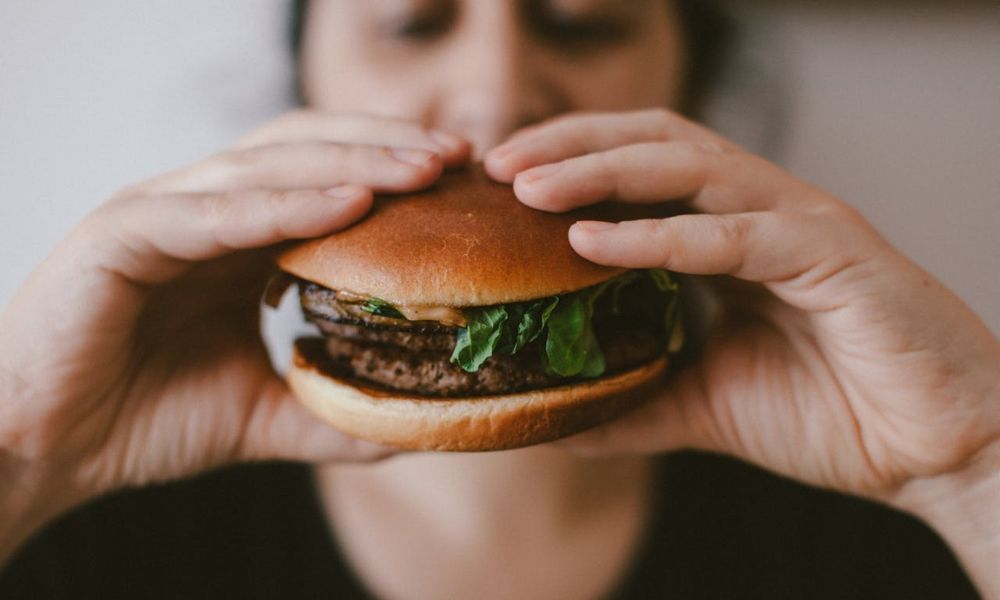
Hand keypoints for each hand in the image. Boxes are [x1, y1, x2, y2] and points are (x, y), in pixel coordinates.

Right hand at [0, 111, 470, 555]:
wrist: (44, 449)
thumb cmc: (142, 420)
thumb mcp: (262, 415)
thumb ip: (331, 411)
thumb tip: (412, 423)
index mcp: (234, 238)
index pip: (325, 178)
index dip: (392, 172)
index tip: (463, 183)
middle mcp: (202, 210)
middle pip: (307, 151)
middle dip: (386, 148)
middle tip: (459, 159)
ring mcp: (161, 212)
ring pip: (268, 166)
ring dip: (352, 162)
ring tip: (423, 169)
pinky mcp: (121, 234)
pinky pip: (216, 212)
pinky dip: (285, 204)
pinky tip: (349, 205)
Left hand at [485, 108, 999, 502]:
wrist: (939, 452)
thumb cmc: (835, 415)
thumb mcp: (708, 404)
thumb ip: (637, 400)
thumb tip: (559, 421)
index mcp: (733, 234)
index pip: (640, 170)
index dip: (569, 164)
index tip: (498, 186)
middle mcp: (762, 211)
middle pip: (654, 142)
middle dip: (571, 144)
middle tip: (497, 164)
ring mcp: (799, 224)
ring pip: (689, 167)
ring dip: (601, 171)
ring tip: (529, 187)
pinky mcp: (834, 255)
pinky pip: (734, 233)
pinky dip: (660, 236)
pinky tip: (592, 242)